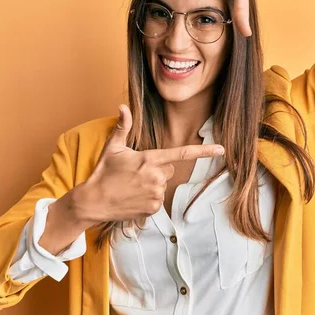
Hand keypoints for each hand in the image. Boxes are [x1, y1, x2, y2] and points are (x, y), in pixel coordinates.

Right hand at [78, 105, 224, 221]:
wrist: (93, 201)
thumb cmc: (103, 172)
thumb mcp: (113, 148)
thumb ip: (123, 127)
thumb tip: (123, 106)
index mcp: (149, 159)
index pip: (182, 153)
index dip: (204, 152)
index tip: (221, 149)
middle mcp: (156, 177)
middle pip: (169, 169)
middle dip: (157, 169)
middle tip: (136, 173)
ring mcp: (155, 194)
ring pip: (163, 184)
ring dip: (152, 184)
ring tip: (132, 186)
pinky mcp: (153, 208)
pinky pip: (158, 199)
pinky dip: (148, 198)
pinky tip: (133, 197)